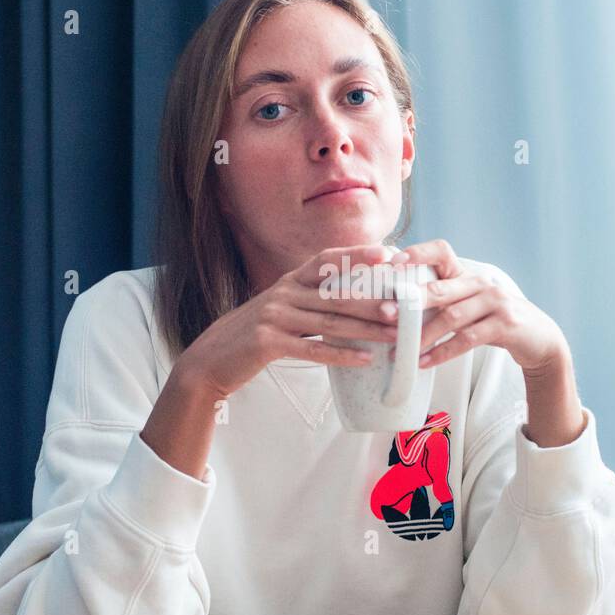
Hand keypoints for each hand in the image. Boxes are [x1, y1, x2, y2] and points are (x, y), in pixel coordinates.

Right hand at [175, 244, 401, 398]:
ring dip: (366, 329)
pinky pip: (312, 349)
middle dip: (373, 300)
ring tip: (394, 335)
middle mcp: (283, 294)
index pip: (327, 260)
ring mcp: (275, 317)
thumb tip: (352, 303)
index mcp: (288, 282)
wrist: (211, 360)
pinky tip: (364, 359)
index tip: (387, 254)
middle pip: (336, 294)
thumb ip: (309, 302)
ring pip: (329, 321)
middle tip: (403, 306)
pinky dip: (341, 355)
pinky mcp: (268, 343)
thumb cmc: (252, 337)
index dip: (357, 255)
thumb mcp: (280, 310)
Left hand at [388, 238, 569, 374]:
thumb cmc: (495, 323)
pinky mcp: (505, 325)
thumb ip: (444, 302)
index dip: (417, 253)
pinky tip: (424, 361)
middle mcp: (482, 284)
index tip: (392, 263)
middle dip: (411, 301)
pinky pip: (467, 339)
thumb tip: (397, 308)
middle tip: (386, 313)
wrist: (540, 340)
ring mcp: (496, 303)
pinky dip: (443, 351)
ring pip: (452, 317)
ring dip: (423, 335)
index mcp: (469, 276)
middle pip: (441, 288)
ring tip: (401, 349)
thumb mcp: (471, 306)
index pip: (442, 251)